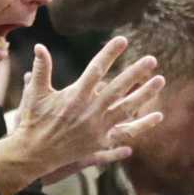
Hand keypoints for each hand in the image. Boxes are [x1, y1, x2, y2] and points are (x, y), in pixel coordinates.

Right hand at [0, 39, 165, 194]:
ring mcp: (97, 128)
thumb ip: (41, 70)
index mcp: (74, 96)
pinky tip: (158, 116)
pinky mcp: (101, 142)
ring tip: (160, 80)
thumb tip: (40, 46)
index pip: (96, 70)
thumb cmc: (33, 120)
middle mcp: (89, 112)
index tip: (122, 40)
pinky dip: (142, 126)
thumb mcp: (34, 94)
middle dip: (136, 73)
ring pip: (127, 109)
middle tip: (151, 59)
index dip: (109, 54)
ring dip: (145, 95)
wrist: (33, 154)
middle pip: (118, 88)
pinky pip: (126, 132)